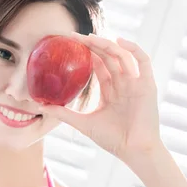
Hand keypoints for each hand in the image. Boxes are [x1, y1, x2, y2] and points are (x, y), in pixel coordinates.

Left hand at [38, 33, 162, 162]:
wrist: (133, 151)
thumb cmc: (111, 139)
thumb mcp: (82, 123)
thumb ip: (63, 113)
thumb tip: (39, 105)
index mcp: (111, 91)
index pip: (98, 65)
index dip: (86, 53)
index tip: (69, 44)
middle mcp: (123, 84)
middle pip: (108, 57)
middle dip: (92, 45)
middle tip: (74, 35)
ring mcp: (135, 83)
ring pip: (121, 56)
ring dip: (106, 44)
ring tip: (89, 37)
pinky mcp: (147, 85)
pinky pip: (142, 61)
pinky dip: (133, 49)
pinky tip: (119, 41)